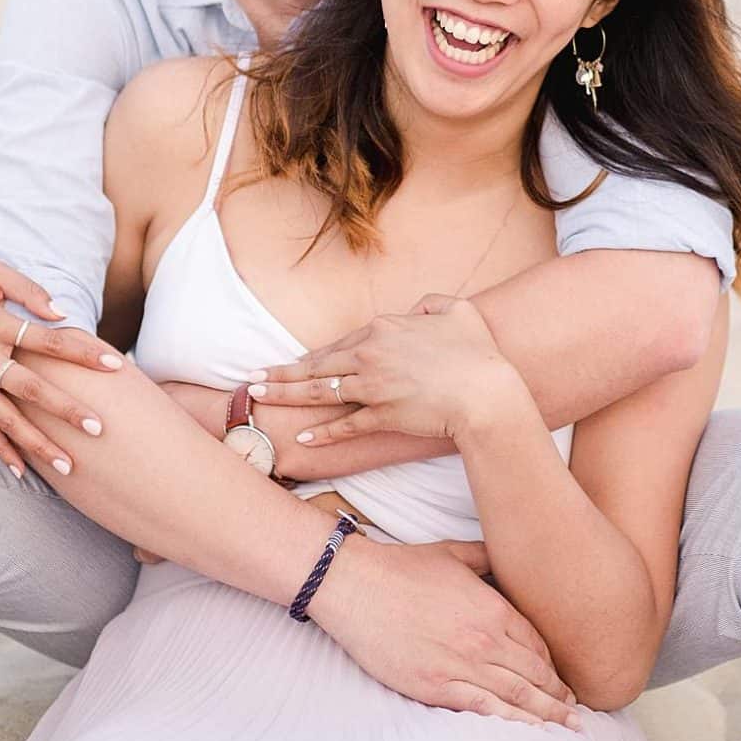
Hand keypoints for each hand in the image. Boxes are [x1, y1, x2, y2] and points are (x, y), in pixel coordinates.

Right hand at [0, 265, 123, 478]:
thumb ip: (29, 290)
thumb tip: (62, 314)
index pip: (48, 341)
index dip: (82, 354)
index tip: (115, 365)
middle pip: (29, 389)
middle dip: (65, 410)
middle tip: (99, 428)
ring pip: (5, 419)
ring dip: (37, 444)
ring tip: (69, 465)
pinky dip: (0, 449)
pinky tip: (22, 470)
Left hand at [250, 296, 523, 449]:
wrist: (486, 393)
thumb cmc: (477, 352)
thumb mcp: (458, 311)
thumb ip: (433, 304)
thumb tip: (418, 309)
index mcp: (384, 328)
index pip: (339, 343)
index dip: (312, 355)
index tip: (290, 363)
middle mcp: (371, 355)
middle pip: (318, 365)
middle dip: (283, 373)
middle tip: (255, 378)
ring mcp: (374, 387)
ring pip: (321, 391)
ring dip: (288, 395)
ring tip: (261, 398)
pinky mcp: (382, 415)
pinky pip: (345, 424)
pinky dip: (323, 432)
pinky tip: (304, 436)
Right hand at [314, 534, 581, 729]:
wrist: (358, 586)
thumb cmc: (403, 567)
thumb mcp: (454, 553)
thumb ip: (487, 558)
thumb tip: (505, 555)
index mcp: (492, 608)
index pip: (536, 643)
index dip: (552, 664)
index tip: (563, 678)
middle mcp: (483, 640)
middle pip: (533, 674)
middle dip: (558, 695)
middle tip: (576, 712)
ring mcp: (460, 666)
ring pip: (516, 696)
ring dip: (545, 714)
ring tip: (566, 728)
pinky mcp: (436, 687)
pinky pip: (482, 709)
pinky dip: (509, 721)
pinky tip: (527, 731)